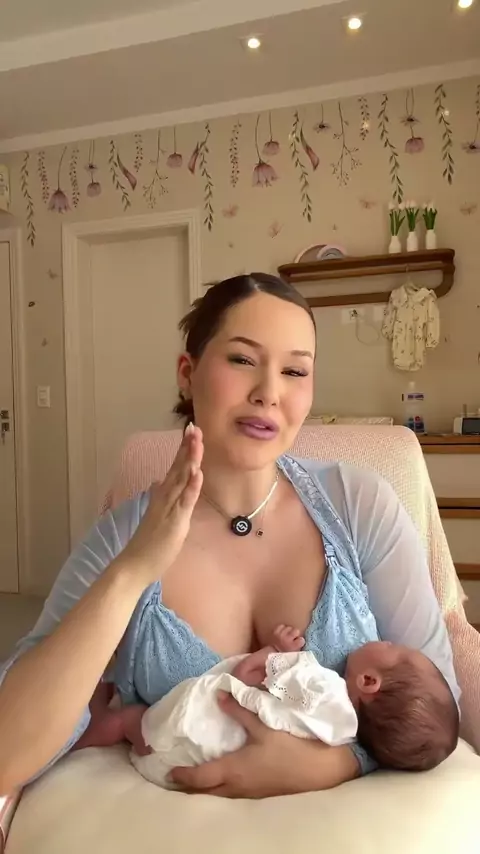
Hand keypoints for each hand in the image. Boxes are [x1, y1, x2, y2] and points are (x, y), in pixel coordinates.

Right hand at [119, 424, 202, 584]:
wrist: (133, 565)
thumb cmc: (147, 544)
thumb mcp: (157, 515)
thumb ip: (160, 497)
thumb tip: (159, 482)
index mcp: (163, 496)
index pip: (175, 468)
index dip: (183, 449)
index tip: (191, 431)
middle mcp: (165, 497)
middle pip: (179, 467)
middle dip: (188, 447)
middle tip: (195, 426)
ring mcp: (169, 508)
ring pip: (182, 479)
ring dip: (190, 459)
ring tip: (197, 440)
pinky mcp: (174, 521)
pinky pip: (185, 501)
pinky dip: (191, 486)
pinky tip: (197, 471)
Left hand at [170, 692, 359, 798]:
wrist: (320, 771)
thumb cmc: (290, 748)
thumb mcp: (264, 726)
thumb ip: (241, 710)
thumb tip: (221, 695)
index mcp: (233, 770)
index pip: (200, 778)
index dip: (183, 776)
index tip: (169, 772)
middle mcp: (237, 787)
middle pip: (205, 793)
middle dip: (189, 787)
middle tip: (176, 779)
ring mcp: (249, 795)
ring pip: (219, 796)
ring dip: (205, 790)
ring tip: (195, 780)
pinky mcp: (260, 795)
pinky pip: (232, 796)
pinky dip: (220, 790)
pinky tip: (223, 780)